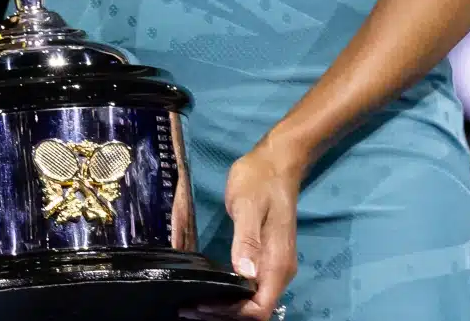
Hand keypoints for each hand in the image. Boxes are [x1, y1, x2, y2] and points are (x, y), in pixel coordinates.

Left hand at [183, 138, 302, 319]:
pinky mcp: (267, 259)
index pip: (260, 307)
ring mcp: (275, 265)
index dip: (231, 313)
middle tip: (189, 308)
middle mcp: (280, 271)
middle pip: (257, 310)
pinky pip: (252, 289)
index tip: (201, 305)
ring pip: (255, 302)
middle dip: (225, 314)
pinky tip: (212, 291)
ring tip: (195, 304)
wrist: (275, 163)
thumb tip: (245, 273)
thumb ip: (247, 240)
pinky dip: (232, 297)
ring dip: (227, 309)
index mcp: (277, 263)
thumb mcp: (247, 206)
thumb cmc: (259, 181)